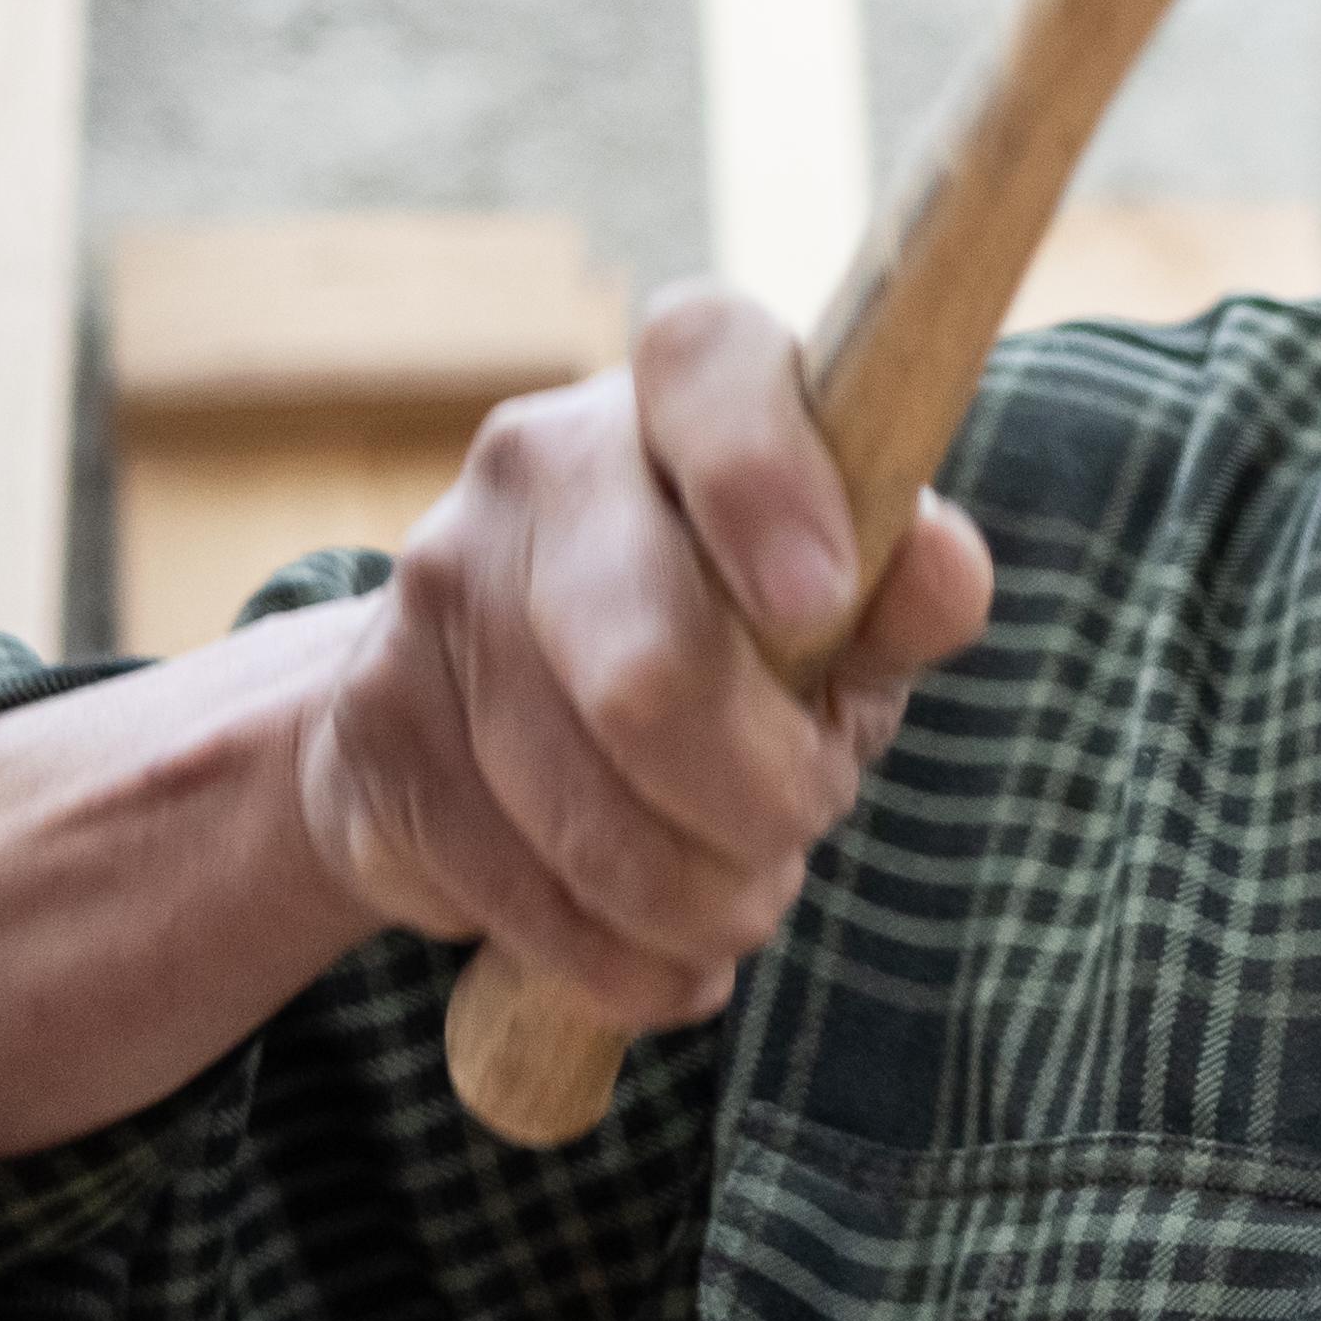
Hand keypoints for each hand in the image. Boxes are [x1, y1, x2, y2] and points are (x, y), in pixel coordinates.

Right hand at [290, 279, 993, 1031]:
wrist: (495, 699)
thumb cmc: (732, 634)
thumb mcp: (841, 612)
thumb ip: (902, 595)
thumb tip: (947, 570)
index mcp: (678, 392)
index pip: (706, 362)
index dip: (763, 481)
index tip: (819, 604)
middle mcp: (536, 459)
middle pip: (647, 667)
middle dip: (761, 800)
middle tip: (803, 821)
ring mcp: (434, 583)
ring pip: (586, 816)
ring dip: (697, 901)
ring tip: (736, 894)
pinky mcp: (373, 722)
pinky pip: (518, 893)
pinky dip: (614, 958)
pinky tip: (651, 942)